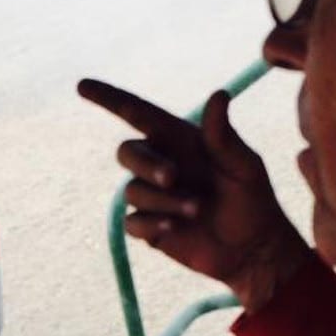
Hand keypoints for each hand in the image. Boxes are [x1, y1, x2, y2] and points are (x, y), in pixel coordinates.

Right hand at [78, 78, 311, 312]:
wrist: (253, 248)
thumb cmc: (253, 199)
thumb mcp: (243, 165)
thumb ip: (223, 135)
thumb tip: (219, 94)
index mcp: (179, 140)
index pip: (137, 114)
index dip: (108, 98)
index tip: (82, 86)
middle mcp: (160, 163)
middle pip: (127, 151)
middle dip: (146, 163)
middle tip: (172, 178)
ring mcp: (152, 196)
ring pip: (133, 190)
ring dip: (164, 200)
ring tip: (197, 210)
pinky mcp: (148, 226)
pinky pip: (132, 221)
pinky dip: (152, 222)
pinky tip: (174, 227)